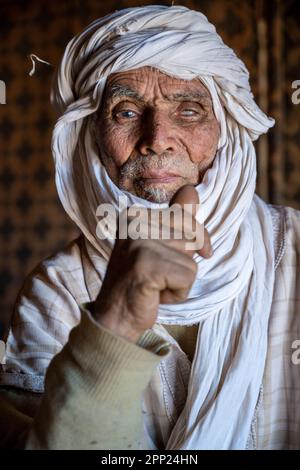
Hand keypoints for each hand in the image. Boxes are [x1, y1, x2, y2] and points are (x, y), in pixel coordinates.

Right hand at [92, 185, 211, 342]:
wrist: (115, 317)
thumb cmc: (141, 283)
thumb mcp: (159, 246)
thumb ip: (177, 220)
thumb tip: (192, 191)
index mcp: (136, 214)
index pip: (186, 215)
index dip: (195, 239)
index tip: (184, 256)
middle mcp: (136, 221)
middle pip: (191, 238)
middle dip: (184, 264)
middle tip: (159, 276)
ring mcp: (140, 241)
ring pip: (191, 260)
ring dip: (180, 281)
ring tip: (155, 285)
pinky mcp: (146, 262)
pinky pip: (187, 276)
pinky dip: (178, 293)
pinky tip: (155, 295)